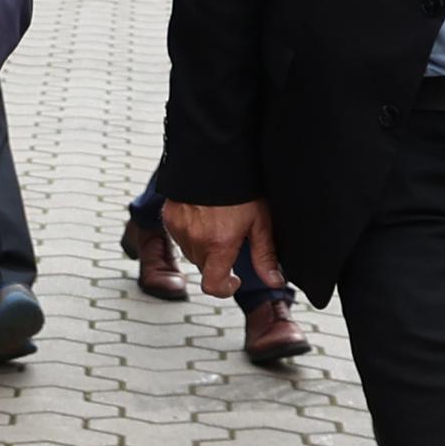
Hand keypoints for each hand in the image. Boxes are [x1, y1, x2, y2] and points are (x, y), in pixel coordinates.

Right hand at [162, 198, 282, 299]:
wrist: (213, 156)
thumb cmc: (241, 186)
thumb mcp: (260, 221)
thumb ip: (265, 255)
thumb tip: (275, 282)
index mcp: (219, 244)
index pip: (212, 285)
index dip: (224, 288)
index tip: (234, 280)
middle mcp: (195, 240)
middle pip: (205, 267)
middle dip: (218, 261)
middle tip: (231, 240)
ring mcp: (179, 229)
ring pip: (192, 253)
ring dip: (203, 248)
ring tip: (216, 224)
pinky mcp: (169, 217)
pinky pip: (179, 236)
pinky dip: (190, 233)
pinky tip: (202, 216)